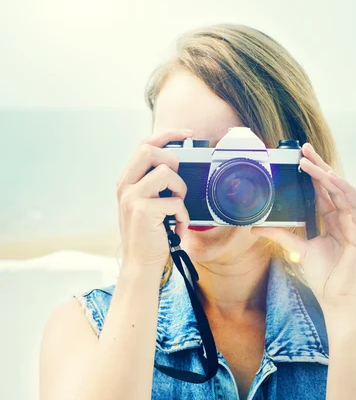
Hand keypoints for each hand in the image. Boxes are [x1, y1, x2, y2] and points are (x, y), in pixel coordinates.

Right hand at [116, 128, 192, 269]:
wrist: (140, 265)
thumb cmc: (150, 237)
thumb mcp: (148, 206)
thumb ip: (155, 185)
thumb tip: (178, 165)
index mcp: (126, 181)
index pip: (144, 145)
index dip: (167, 135)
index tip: (187, 134)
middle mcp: (124, 186)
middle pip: (149, 150)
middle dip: (172, 160)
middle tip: (178, 184)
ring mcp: (131, 197)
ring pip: (166, 172)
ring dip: (180, 191)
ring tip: (177, 210)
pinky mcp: (142, 211)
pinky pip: (175, 201)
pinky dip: (183, 217)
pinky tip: (177, 229)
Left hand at [251, 142, 355, 310]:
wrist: (335, 299)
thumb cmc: (323, 276)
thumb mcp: (298, 250)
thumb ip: (281, 235)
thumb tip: (257, 227)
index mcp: (332, 220)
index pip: (322, 191)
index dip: (312, 173)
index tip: (299, 157)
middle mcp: (344, 219)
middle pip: (333, 186)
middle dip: (320, 166)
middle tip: (304, 148)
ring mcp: (354, 225)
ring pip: (345, 191)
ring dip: (330, 175)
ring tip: (313, 163)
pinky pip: (355, 207)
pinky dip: (344, 192)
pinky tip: (332, 181)